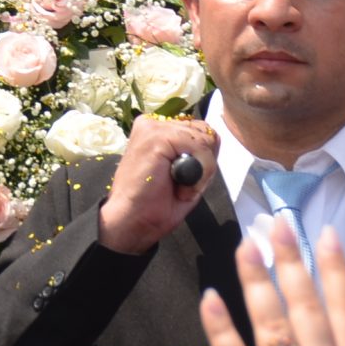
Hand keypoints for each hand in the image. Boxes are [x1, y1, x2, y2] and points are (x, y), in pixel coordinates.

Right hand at [97, 115, 216, 253]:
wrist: (130, 222)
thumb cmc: (154, 204)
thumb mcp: (185, 173)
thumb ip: (198, 152)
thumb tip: (213, 138)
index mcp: (158, 129)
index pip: (200, 131)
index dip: (204, 159)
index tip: (184, 181)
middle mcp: (154, 123)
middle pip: (206, 132)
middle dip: (204, 163)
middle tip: (181, 185)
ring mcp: (154, 127)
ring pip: (205, 140)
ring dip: (201, 171)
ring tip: (178, 187)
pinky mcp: (157, 137)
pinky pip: (200, 148)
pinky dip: (199, 174)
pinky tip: (179, 187)